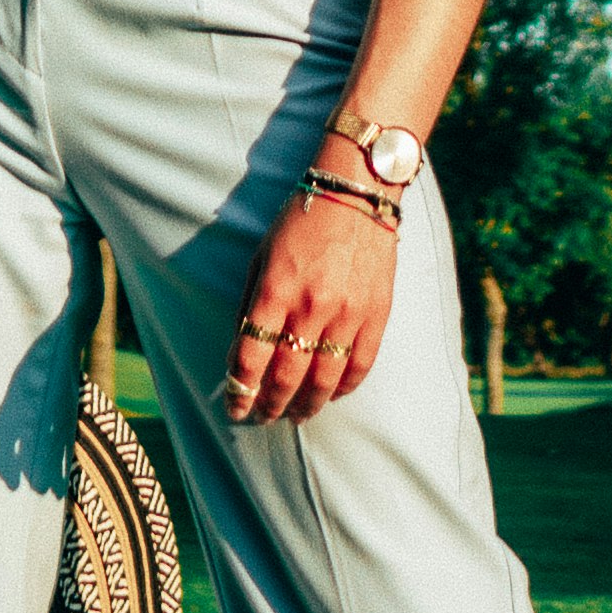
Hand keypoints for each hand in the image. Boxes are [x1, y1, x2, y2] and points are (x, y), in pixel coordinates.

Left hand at [225, 163, 398, 426]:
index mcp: (276, 291)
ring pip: (324, 379)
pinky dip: (344, 388)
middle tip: (263, 419)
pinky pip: (360, 365)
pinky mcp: (377, 313)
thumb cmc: (300, 221)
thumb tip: (242, 351)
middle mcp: (311, 307)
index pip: (251, 357)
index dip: (240, 390)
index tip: (234, 407)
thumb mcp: (261, 256)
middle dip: (270, 405)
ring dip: (307, 406)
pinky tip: (331, 395)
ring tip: (296, 417)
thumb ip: (251, 304)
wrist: (356, 193)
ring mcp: (348, 313)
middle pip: (287, 376)